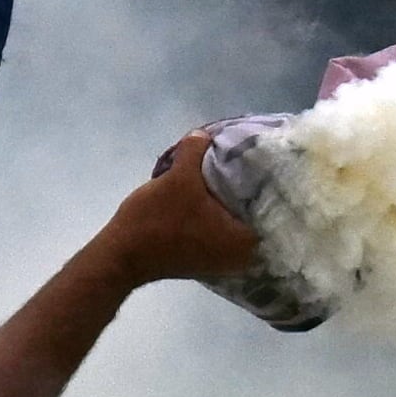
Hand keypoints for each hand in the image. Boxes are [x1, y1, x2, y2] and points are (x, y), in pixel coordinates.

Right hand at [101, 132, 269, 288]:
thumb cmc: (158, 220)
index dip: (267, 177)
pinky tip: (211, 191)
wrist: (123, 255)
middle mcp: (244, 256)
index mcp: (247, 240)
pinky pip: (223, 228)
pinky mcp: (208, 259)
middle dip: (247, 186)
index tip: (263, 156)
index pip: (272, 203)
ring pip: (236, 219)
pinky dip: (218, 211)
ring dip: (229, 198)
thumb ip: (196, 150)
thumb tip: (203, 134)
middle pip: (253, 211)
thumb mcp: (179, 176)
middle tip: (244, 158)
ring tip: (228, 170)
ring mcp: (225, 261)